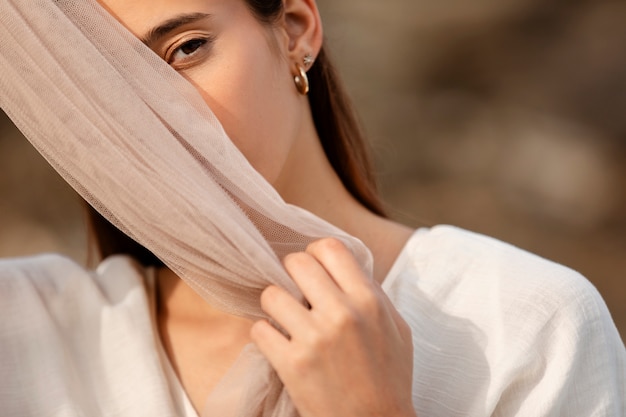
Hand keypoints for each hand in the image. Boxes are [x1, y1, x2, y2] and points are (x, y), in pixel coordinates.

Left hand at [250, 238, 415, 416]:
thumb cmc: (389, 378)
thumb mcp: (397, 328)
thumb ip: (374, 294)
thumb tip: (348, 268)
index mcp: (369, 301)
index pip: (331, 247)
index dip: (316, 252)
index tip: (313, 267)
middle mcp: (341, 313)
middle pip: (296, 262)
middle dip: (291, 273)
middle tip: (295, 291)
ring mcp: (314, 338)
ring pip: (271, 294)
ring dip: (274, 305)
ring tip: (284, 318)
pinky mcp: (292, 364)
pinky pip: (259, 329)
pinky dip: (264, 335)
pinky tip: (278, 343)